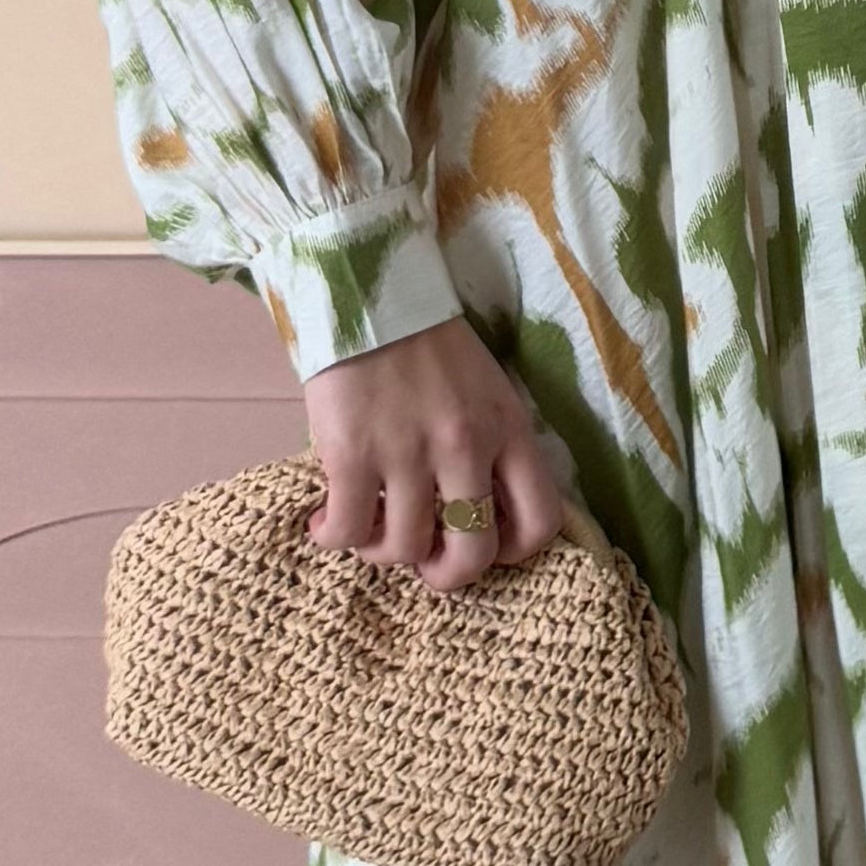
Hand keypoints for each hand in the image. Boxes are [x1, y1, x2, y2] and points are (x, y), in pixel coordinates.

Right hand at [301, 316, 564, 598]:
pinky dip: (334, 537)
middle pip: (473, 554)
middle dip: (446, 575)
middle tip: (423, 561)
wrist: (367, 290)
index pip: (540, 521)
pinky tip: (325, 525)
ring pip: (405, 549)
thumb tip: (479, 509)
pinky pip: (347, 528)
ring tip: (368, 532)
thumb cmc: (426, 343)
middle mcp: (465, 448)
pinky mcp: (351, 453)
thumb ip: (494, 445)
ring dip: (383, 553)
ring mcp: (407, 453)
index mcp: (508, 430)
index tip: (484, 544)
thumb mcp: (487, 389)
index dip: (513, 552)